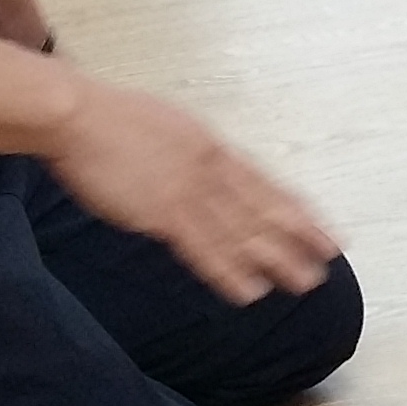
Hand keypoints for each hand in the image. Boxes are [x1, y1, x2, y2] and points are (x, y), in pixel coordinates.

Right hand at [41, 79, 340, 304]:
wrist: (74, 114)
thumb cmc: (105, 118)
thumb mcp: (162, 126)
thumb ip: (184, 152)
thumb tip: (195, 169)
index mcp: (211, 146)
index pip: (265, 184)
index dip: (297, 209)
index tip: (322, 226)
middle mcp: (211, 168)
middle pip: (265, 209)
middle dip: (300, 237)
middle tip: (332, 260)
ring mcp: (190, 190)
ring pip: (243, 232)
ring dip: (276, 259)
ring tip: (306, 282)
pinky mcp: (163, 212)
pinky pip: (204, 248)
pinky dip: (229, 271)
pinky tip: (251, 291)